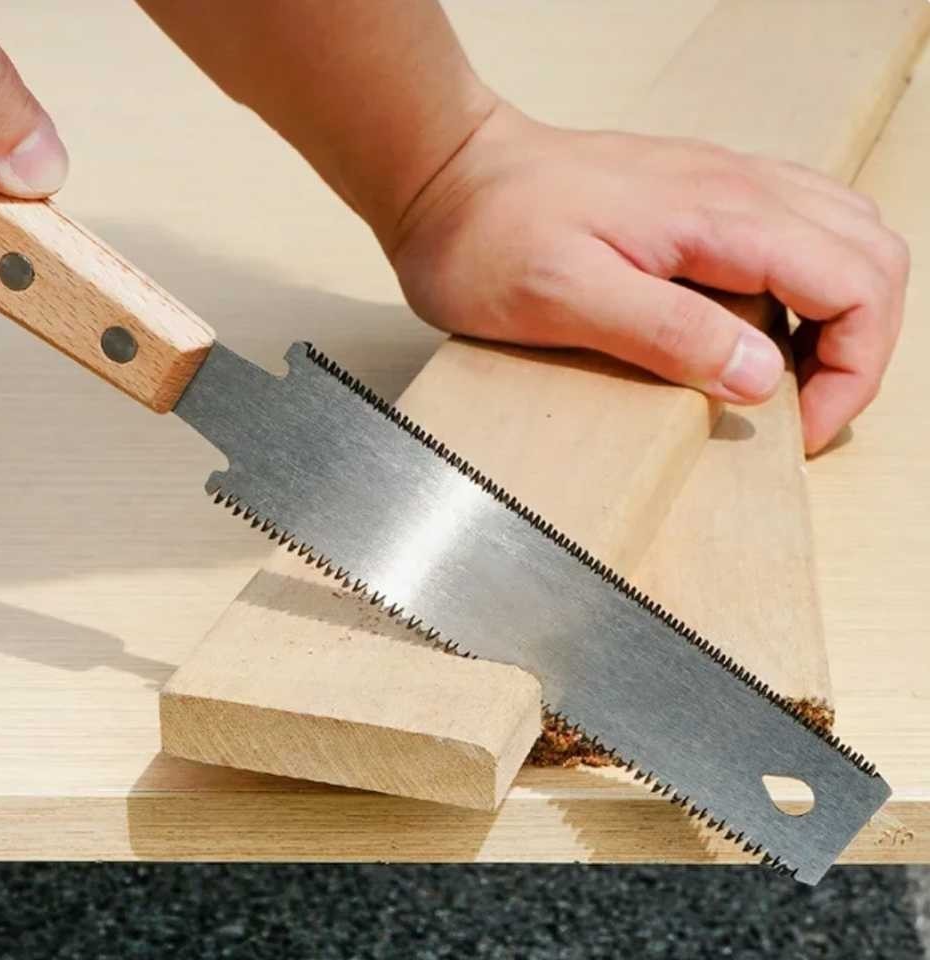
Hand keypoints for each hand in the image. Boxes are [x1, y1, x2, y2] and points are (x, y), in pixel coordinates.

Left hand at [388, 102, 907, 454]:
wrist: (446, 174)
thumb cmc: (488, 235)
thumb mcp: (565, 297)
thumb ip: (668, 331)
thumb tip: (759, 375)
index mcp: (720, 215)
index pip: (855, 283)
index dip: (851, 370)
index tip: (796, 429)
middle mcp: (738, 187)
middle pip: (869, 255)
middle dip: (859, 348)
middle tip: (802, 412)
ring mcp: (721, 184)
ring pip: (841, 237)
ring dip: (840, 314)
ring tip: (787, 378)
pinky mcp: (695, 196)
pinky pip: (793, 228)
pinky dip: (806, 284)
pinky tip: (758, 326)